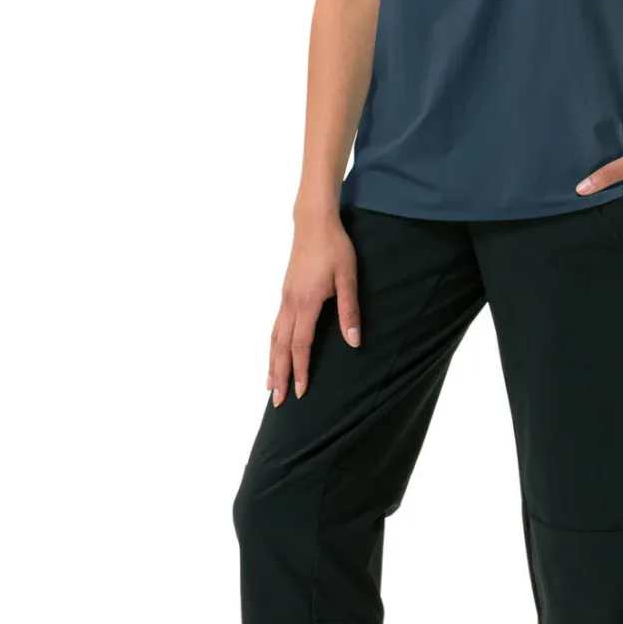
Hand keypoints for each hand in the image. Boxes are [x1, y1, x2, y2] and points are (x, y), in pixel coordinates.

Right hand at [268, 205, 360, 403]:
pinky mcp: (286, 293)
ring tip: (269, 385)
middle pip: (281, 347)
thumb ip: (349, 310)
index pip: (301, 345)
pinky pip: (275, 326)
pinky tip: (274, 353)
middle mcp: (290, 303)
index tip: (300, 392)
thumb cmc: (335, 247)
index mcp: (306, 302)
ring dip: (272, 363)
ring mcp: (285, 298)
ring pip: (274, 337)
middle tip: (276, 401)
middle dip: (279, 375)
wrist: (314, 222)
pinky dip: (273, 345)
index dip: (300, 370)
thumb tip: (353, 342)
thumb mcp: (348, 277)